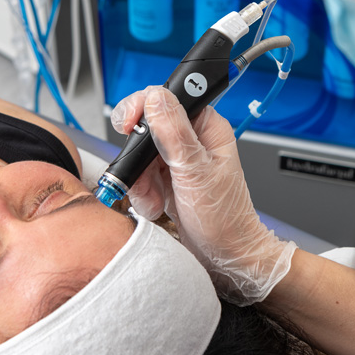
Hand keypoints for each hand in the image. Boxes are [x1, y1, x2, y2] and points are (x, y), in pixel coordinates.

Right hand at [111, 86, 296, 304]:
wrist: (225, 256)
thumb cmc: (224, 219)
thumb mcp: (196, 173)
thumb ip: (174, 133)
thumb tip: (155, 98)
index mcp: (206, 127)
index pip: (166, 98)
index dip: (142, 108)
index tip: (129, 126)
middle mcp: (190, 140)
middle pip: (145, 129)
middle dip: (138, 157)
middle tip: (143, 175)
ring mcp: (176, 160)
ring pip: (138, 156)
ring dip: (140, 181)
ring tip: (156, 199)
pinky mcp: (166, 179)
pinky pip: (139, 176)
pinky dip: (142, 193)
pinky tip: (157, 205)